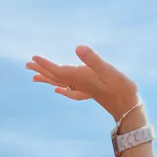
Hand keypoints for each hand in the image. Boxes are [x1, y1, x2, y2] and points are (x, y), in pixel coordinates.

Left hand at [26, 45, 140, 122]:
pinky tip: (57, 90)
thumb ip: (93, 59)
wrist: (129, 108)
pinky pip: (70, 90)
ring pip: (61, 83)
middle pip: (55, 77)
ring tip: (34, 77)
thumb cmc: (121, 88)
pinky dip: (62, 89)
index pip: (58, 70)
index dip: (45, 64)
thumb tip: (78, 48)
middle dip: (41, 70)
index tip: (33, 58)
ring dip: (47, 79)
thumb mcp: (108, 71)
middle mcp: (79, 84)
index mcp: (81, 77)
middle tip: (27, 65)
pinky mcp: (90, 92)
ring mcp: (84, 89)